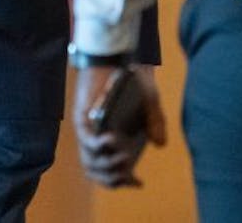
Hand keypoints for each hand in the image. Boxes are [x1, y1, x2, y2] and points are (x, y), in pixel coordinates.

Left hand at [73, 64, 166, 187]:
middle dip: (113, 178)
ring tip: (125, 159)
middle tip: (129, 172)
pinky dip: (98, 145)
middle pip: (96, 170)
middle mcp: (96, 138)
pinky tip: (113, 141)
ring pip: (89, 159)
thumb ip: (155, 123)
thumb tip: (159, 145)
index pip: (107, 171)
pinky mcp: (81, 116)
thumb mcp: (149, 104)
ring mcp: (87, 128)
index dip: (120, 182)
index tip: (139, 182)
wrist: (119, 58)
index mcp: (111, 142)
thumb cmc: (132, 82)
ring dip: (107, 165)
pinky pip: (86, 138)